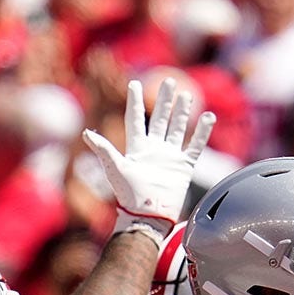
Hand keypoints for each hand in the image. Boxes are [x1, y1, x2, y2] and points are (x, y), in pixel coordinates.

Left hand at [82, 78, 214, 239]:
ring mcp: (169, 157)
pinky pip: (194, 145)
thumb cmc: (128, 193)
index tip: (134, 83)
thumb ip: (103, 149)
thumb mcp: (114, 168)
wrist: (147, 214)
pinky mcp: (183, 166)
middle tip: (168, 80)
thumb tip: (86, 133)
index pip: (135, 118)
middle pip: (159, 118)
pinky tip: (207, 117)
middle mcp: (153, 149)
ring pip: (177, 128)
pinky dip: (201, 132)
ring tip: (185, 95)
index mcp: (135, 148)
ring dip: (181, 112)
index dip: (135, 101)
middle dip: (163, 100)